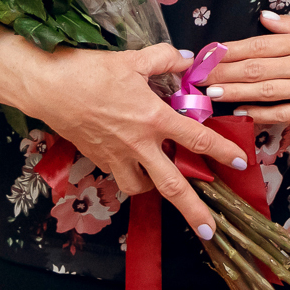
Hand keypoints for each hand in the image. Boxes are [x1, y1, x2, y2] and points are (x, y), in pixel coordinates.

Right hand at [20, 43, 250, 239]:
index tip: (240, 162)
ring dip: (157, 190)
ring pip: (143, 188)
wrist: (49, 88)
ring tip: (164, 182)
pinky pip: (121, 178)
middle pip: (172, 186)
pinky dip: (131, 177)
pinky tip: (134, 165)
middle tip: (211, 230)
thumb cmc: (91, 71)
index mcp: (153, 118)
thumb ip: (166, 59)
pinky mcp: (99, 161)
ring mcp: (117, 157)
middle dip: (194, 211)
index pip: (196, 138)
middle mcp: (139, 145)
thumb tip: (189, 61)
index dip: (222, 151)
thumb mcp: (133, 59)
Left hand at [201, 11, 289, 124]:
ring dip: (234, 92)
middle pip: (255, 67)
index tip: (208, 52)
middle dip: (223, 71)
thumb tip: (264, 17)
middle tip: (196, 75)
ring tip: (210, 93)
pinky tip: (242, 114)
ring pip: (265, 90)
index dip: (230, 49)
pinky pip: (284, 113)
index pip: (259, 43)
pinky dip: (261, 114)